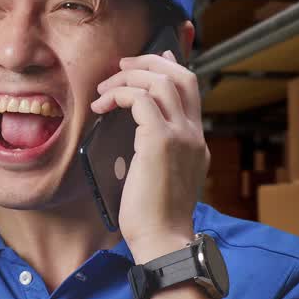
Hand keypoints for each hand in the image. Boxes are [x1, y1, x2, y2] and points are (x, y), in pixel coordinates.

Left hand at [90, 50, 208, 262]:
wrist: (163, 239)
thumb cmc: (155, 216)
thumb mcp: (164, 177)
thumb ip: (160, 152)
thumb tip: (139, 133)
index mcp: (196, 141)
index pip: (190, 89)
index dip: (170, 67)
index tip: (152, 59)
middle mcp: (193, 133)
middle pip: (180, 76)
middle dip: (149, 62)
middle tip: (122, 66)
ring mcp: (181, 135)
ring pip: (160, 82)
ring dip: (128, 78)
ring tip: (104, 89)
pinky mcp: (160, 141)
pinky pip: (139, 99)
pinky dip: (118, 95)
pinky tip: (102, 107)